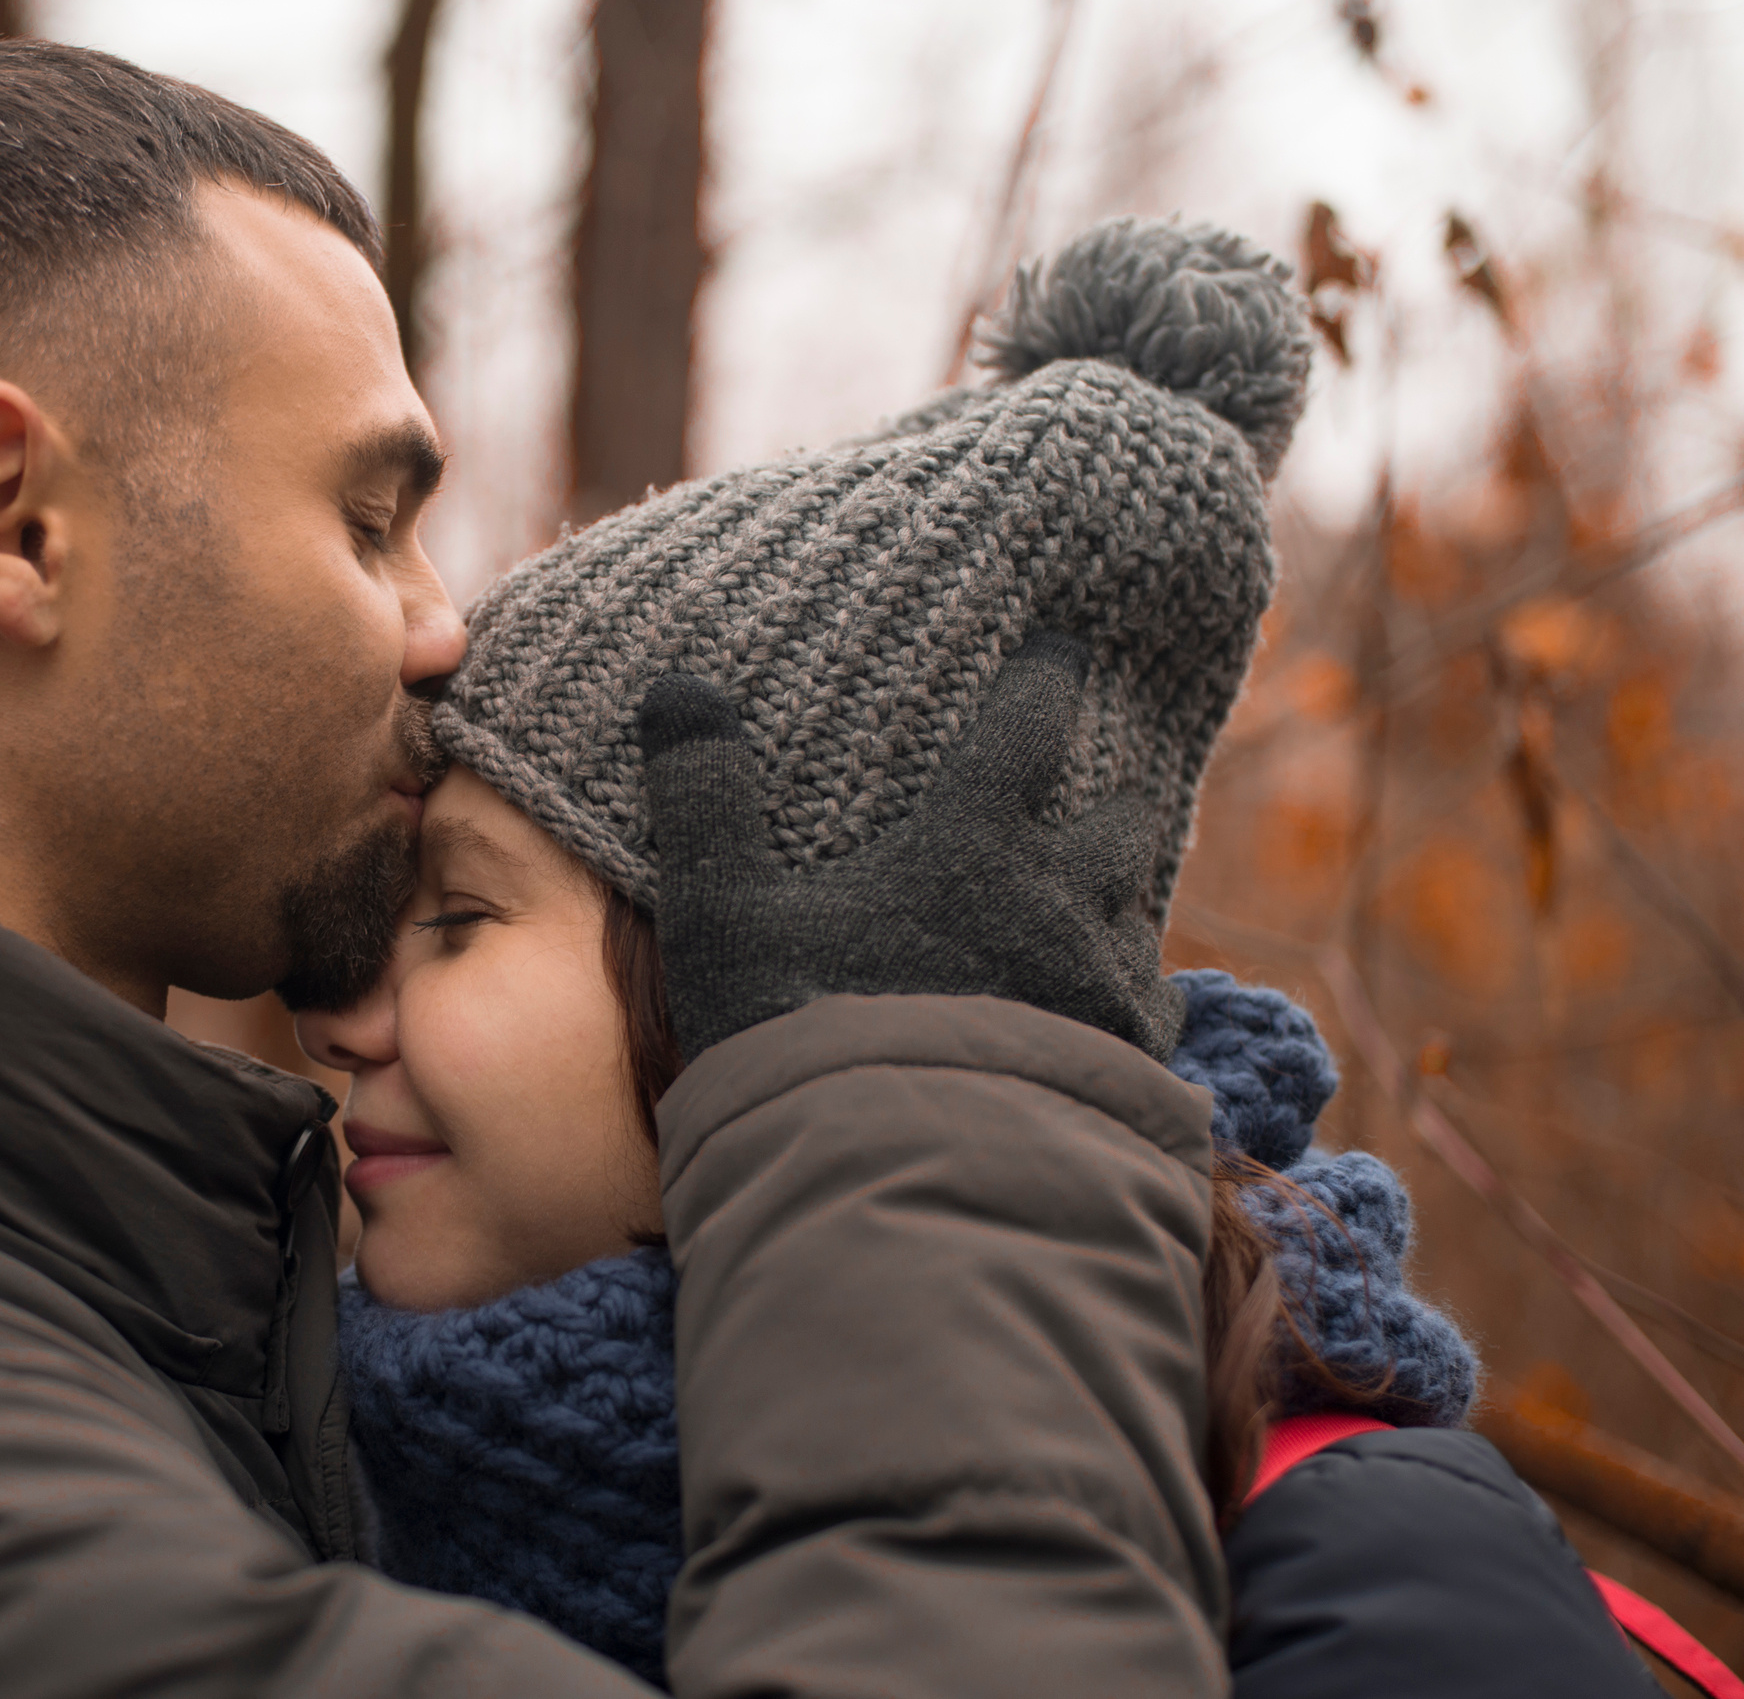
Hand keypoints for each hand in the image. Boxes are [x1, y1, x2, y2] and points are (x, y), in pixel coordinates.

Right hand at [638, 633, 1185, 1061]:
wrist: (899, 1183)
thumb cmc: (802, 1036)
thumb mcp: (726, 917)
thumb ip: (703, 802)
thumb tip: (677, 687)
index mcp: (973, 847)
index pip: (1023, 730)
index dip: (1044, 679)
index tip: (1063, 648)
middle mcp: (1059, 907)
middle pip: (1114, 830)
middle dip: (1111, 808)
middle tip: (1108, 798)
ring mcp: (1105, 997)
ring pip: (1137, 933)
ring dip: (1119, 919)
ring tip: (1102, 925)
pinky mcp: (1128, 1079)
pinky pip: (1154, 1026)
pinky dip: (1134, 1014)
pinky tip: (1113, 1033)